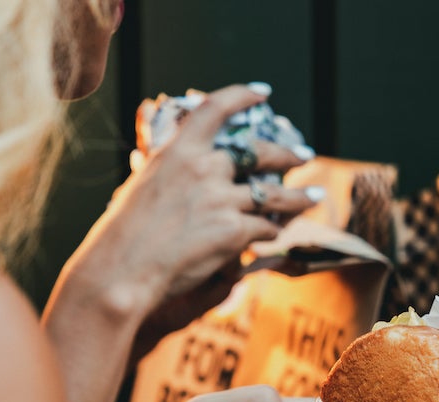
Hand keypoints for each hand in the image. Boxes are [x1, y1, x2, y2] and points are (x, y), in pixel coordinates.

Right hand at [56, 84, 318, 354]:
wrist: (122, 271)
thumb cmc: (123, 234)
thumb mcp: (141, 184)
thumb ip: (163, 164)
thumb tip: (166, 146)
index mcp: (177, 150)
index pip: (215, 108)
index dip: (242, 96)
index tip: (263, 93)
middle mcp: (203, 168)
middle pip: (258, 153)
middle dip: (286, 154)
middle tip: (302, 155)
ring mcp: (220, 199)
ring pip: (274, 196)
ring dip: (299, 198)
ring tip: (316, 196)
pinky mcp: (233, 231)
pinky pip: (264, 229)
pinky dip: (272, 233)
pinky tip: (278, 235)